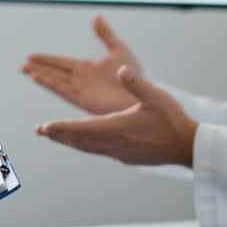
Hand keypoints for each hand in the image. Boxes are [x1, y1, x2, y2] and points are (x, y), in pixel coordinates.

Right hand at [21, 14, 144, 114]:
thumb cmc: (133, 74)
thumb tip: (95, 16)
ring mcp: (81, 90)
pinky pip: (64, 91)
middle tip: (21, 65)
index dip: (45, 59)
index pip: (60, 63)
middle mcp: (80, 80)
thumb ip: (105, 33)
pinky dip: (51, 84)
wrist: (141, 92)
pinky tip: (40, 78)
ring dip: (41, 76)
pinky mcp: (85, 100)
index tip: (30, 56)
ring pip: (56, 81)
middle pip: (54, 72)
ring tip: (26, 70)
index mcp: (86, 68)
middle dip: (38, 68)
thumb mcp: (118, 48)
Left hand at [36, 65, 196, 166]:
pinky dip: (84, 146)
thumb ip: (136, 83)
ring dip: (69, 141)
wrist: (186, 146)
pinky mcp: (125, 157)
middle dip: (59, 134)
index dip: (62, 127)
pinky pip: (98, 151)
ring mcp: (119, 153)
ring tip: (55, 136)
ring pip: (87, 147)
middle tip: (40, 131)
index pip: (82, 128)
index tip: (44, 127)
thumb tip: (121, 70)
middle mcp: (114, 143)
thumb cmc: (172, 120)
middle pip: (79, 139)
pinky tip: (82, 143)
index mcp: (117, 127)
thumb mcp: (155, 96)